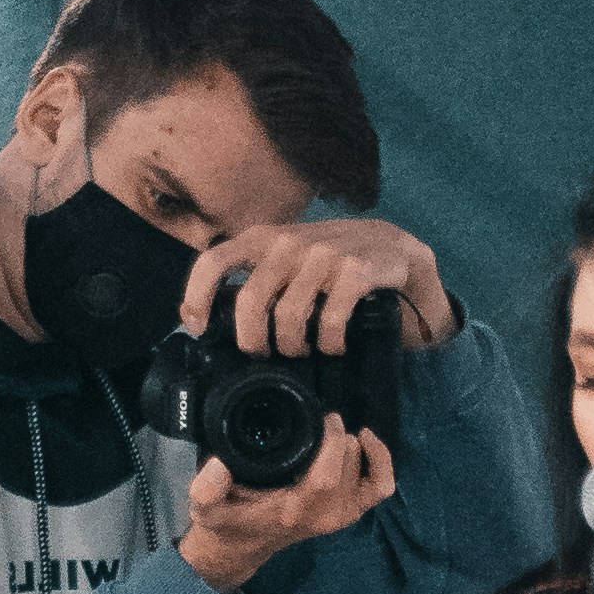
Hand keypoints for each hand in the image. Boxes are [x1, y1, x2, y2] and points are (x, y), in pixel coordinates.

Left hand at [176, 215, 453, 357]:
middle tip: (264, 355)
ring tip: (305, 351)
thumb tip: (195, 315)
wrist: (399, 253)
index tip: (198, 328)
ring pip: (288, 314)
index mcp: (264, 239)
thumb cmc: (335, 267)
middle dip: (253, 341)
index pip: (214, 261)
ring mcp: (325, 254)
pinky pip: (331, 318)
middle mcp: (290, 242)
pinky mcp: (359, 269)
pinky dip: (330, 342)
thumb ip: (251, 282)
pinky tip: (334, 346)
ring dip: (294, 346)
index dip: (198, 297)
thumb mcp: (288, 266)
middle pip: (250, 300)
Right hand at [177, 411, 395, 592]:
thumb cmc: (228, 520)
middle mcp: (325, 514)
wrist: (242, 545)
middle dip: (339, 437)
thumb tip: (219, 466)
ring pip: (366, 471)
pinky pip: (380, 486)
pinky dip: (380, 461)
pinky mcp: (350, 510)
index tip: (323, 416)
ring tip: (331, 430)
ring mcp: (341, 514)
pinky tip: (365, 440)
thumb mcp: (206, 506)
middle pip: (350, 466)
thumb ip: (206, 489)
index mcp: (296, 510)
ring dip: (353, 446)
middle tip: (320, 419)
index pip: (327, 475)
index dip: (332, 441)